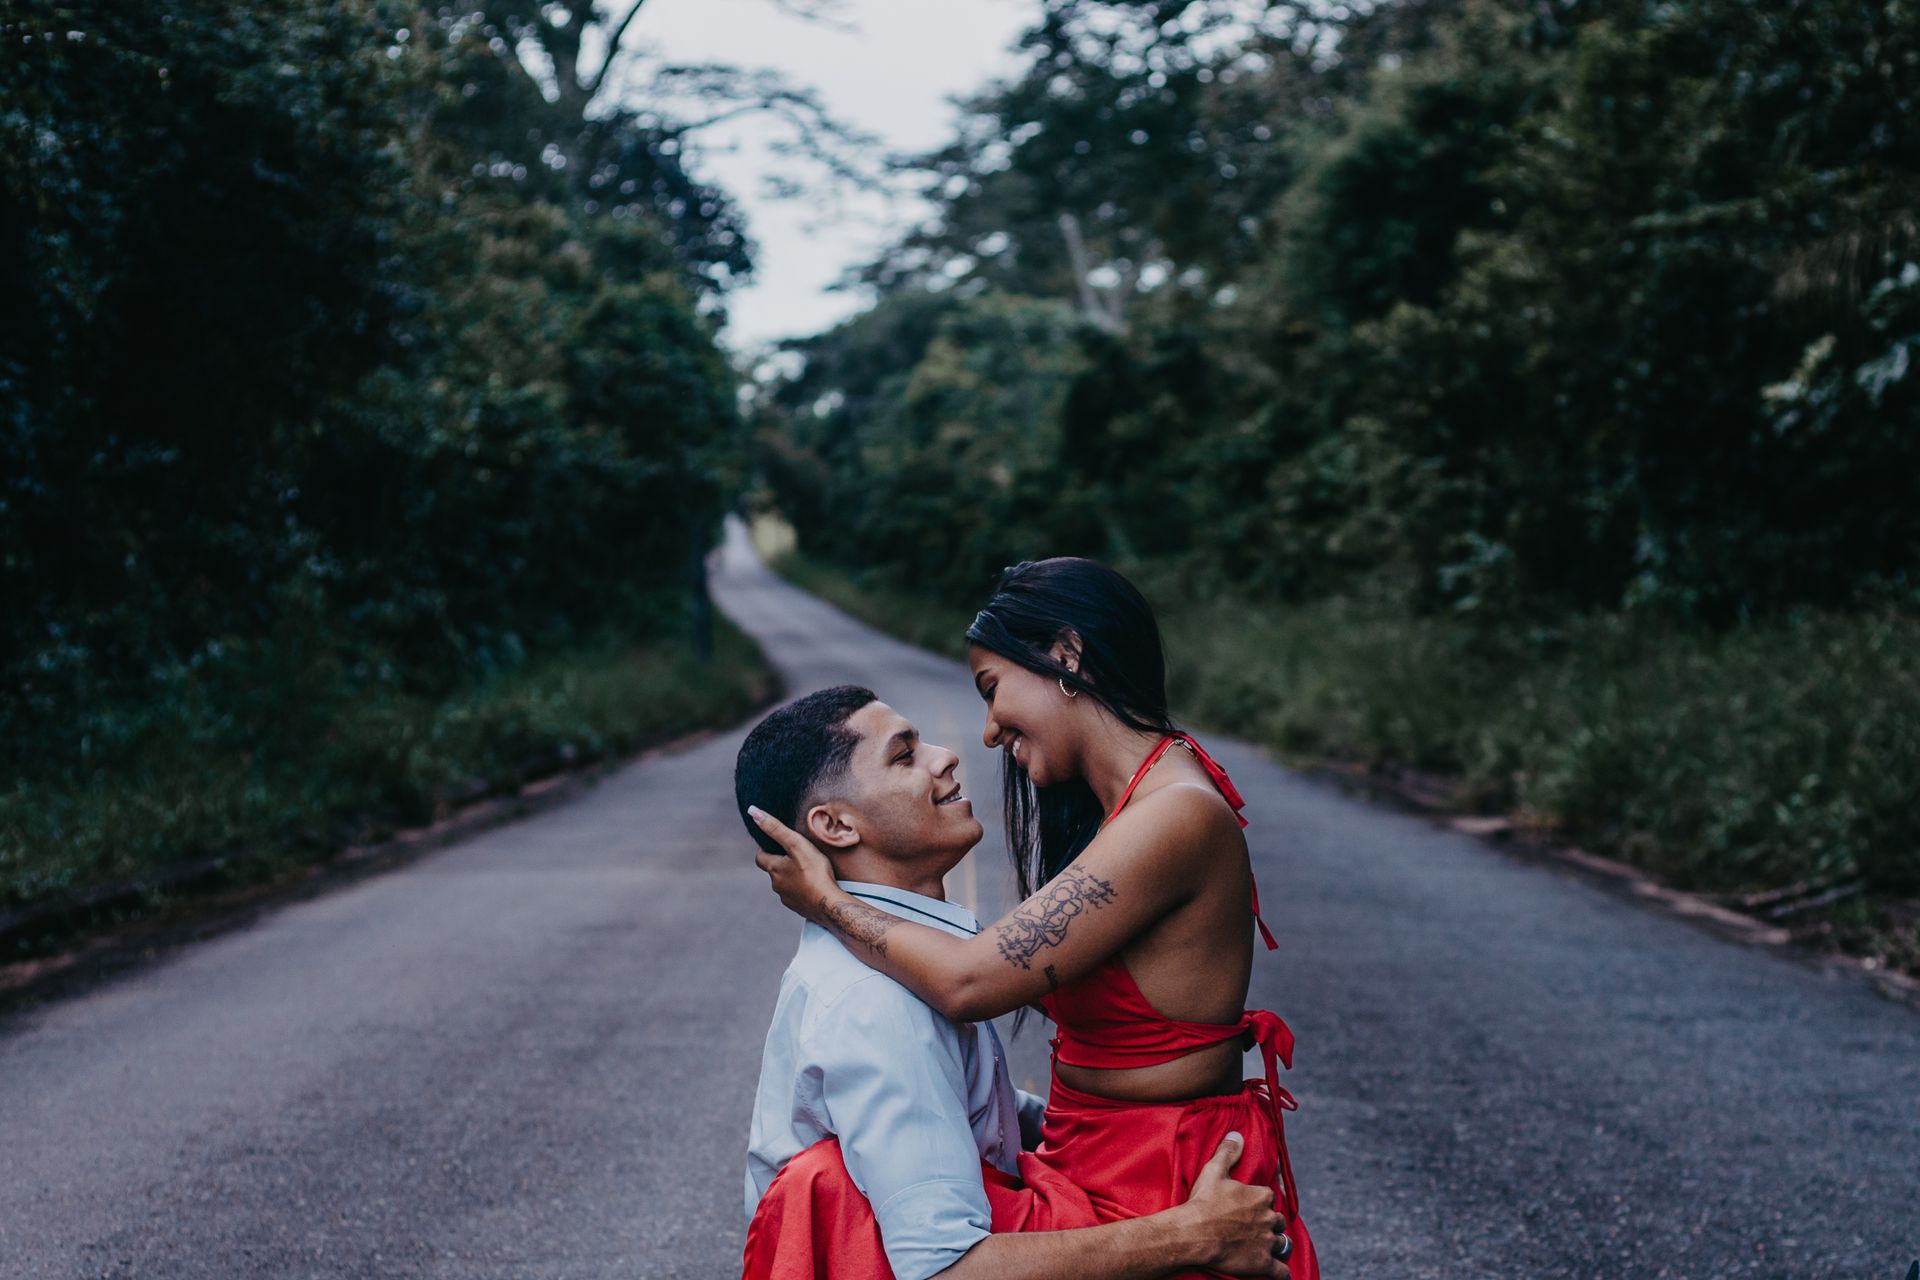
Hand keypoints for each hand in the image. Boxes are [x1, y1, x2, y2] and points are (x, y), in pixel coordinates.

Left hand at [748, 806, 840, 922]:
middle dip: (780, 862)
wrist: (829, 904)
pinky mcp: (799, 907)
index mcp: (774, 869)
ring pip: (785, 883)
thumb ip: (776, 828)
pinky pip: (796, 895)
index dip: (764, 848)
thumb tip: (754, 812)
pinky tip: (812, 886)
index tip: (773, 843)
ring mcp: (787, 898)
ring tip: (806, 869)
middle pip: (773, 870)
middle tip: (794, 854)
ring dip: (791, 876)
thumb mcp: (796, 844)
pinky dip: (801, 889)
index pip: (760, 856)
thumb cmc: (815, 872)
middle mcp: (776, 885)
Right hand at [1181, 1132, 1290, 1278]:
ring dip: (1279, 1245)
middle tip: (1256, 1227)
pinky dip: (1281, 1272)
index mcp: (1261, 1196)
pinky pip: (1281, 1271)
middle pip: (1279, 1221)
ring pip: (1284, 1244)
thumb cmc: (1203, 1202)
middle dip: (1271, 1224)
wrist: (1195, 1234)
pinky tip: (1277, 1271)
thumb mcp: (1213, 1171)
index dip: (1261, 1202)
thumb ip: (1228, 1151)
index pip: (1270, 1197)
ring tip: (1268, 1246)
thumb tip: (1237, 1134)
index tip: (1251, 1206)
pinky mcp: (1264, 1263)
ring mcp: (1268, 1242)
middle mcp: (1269, 1218)